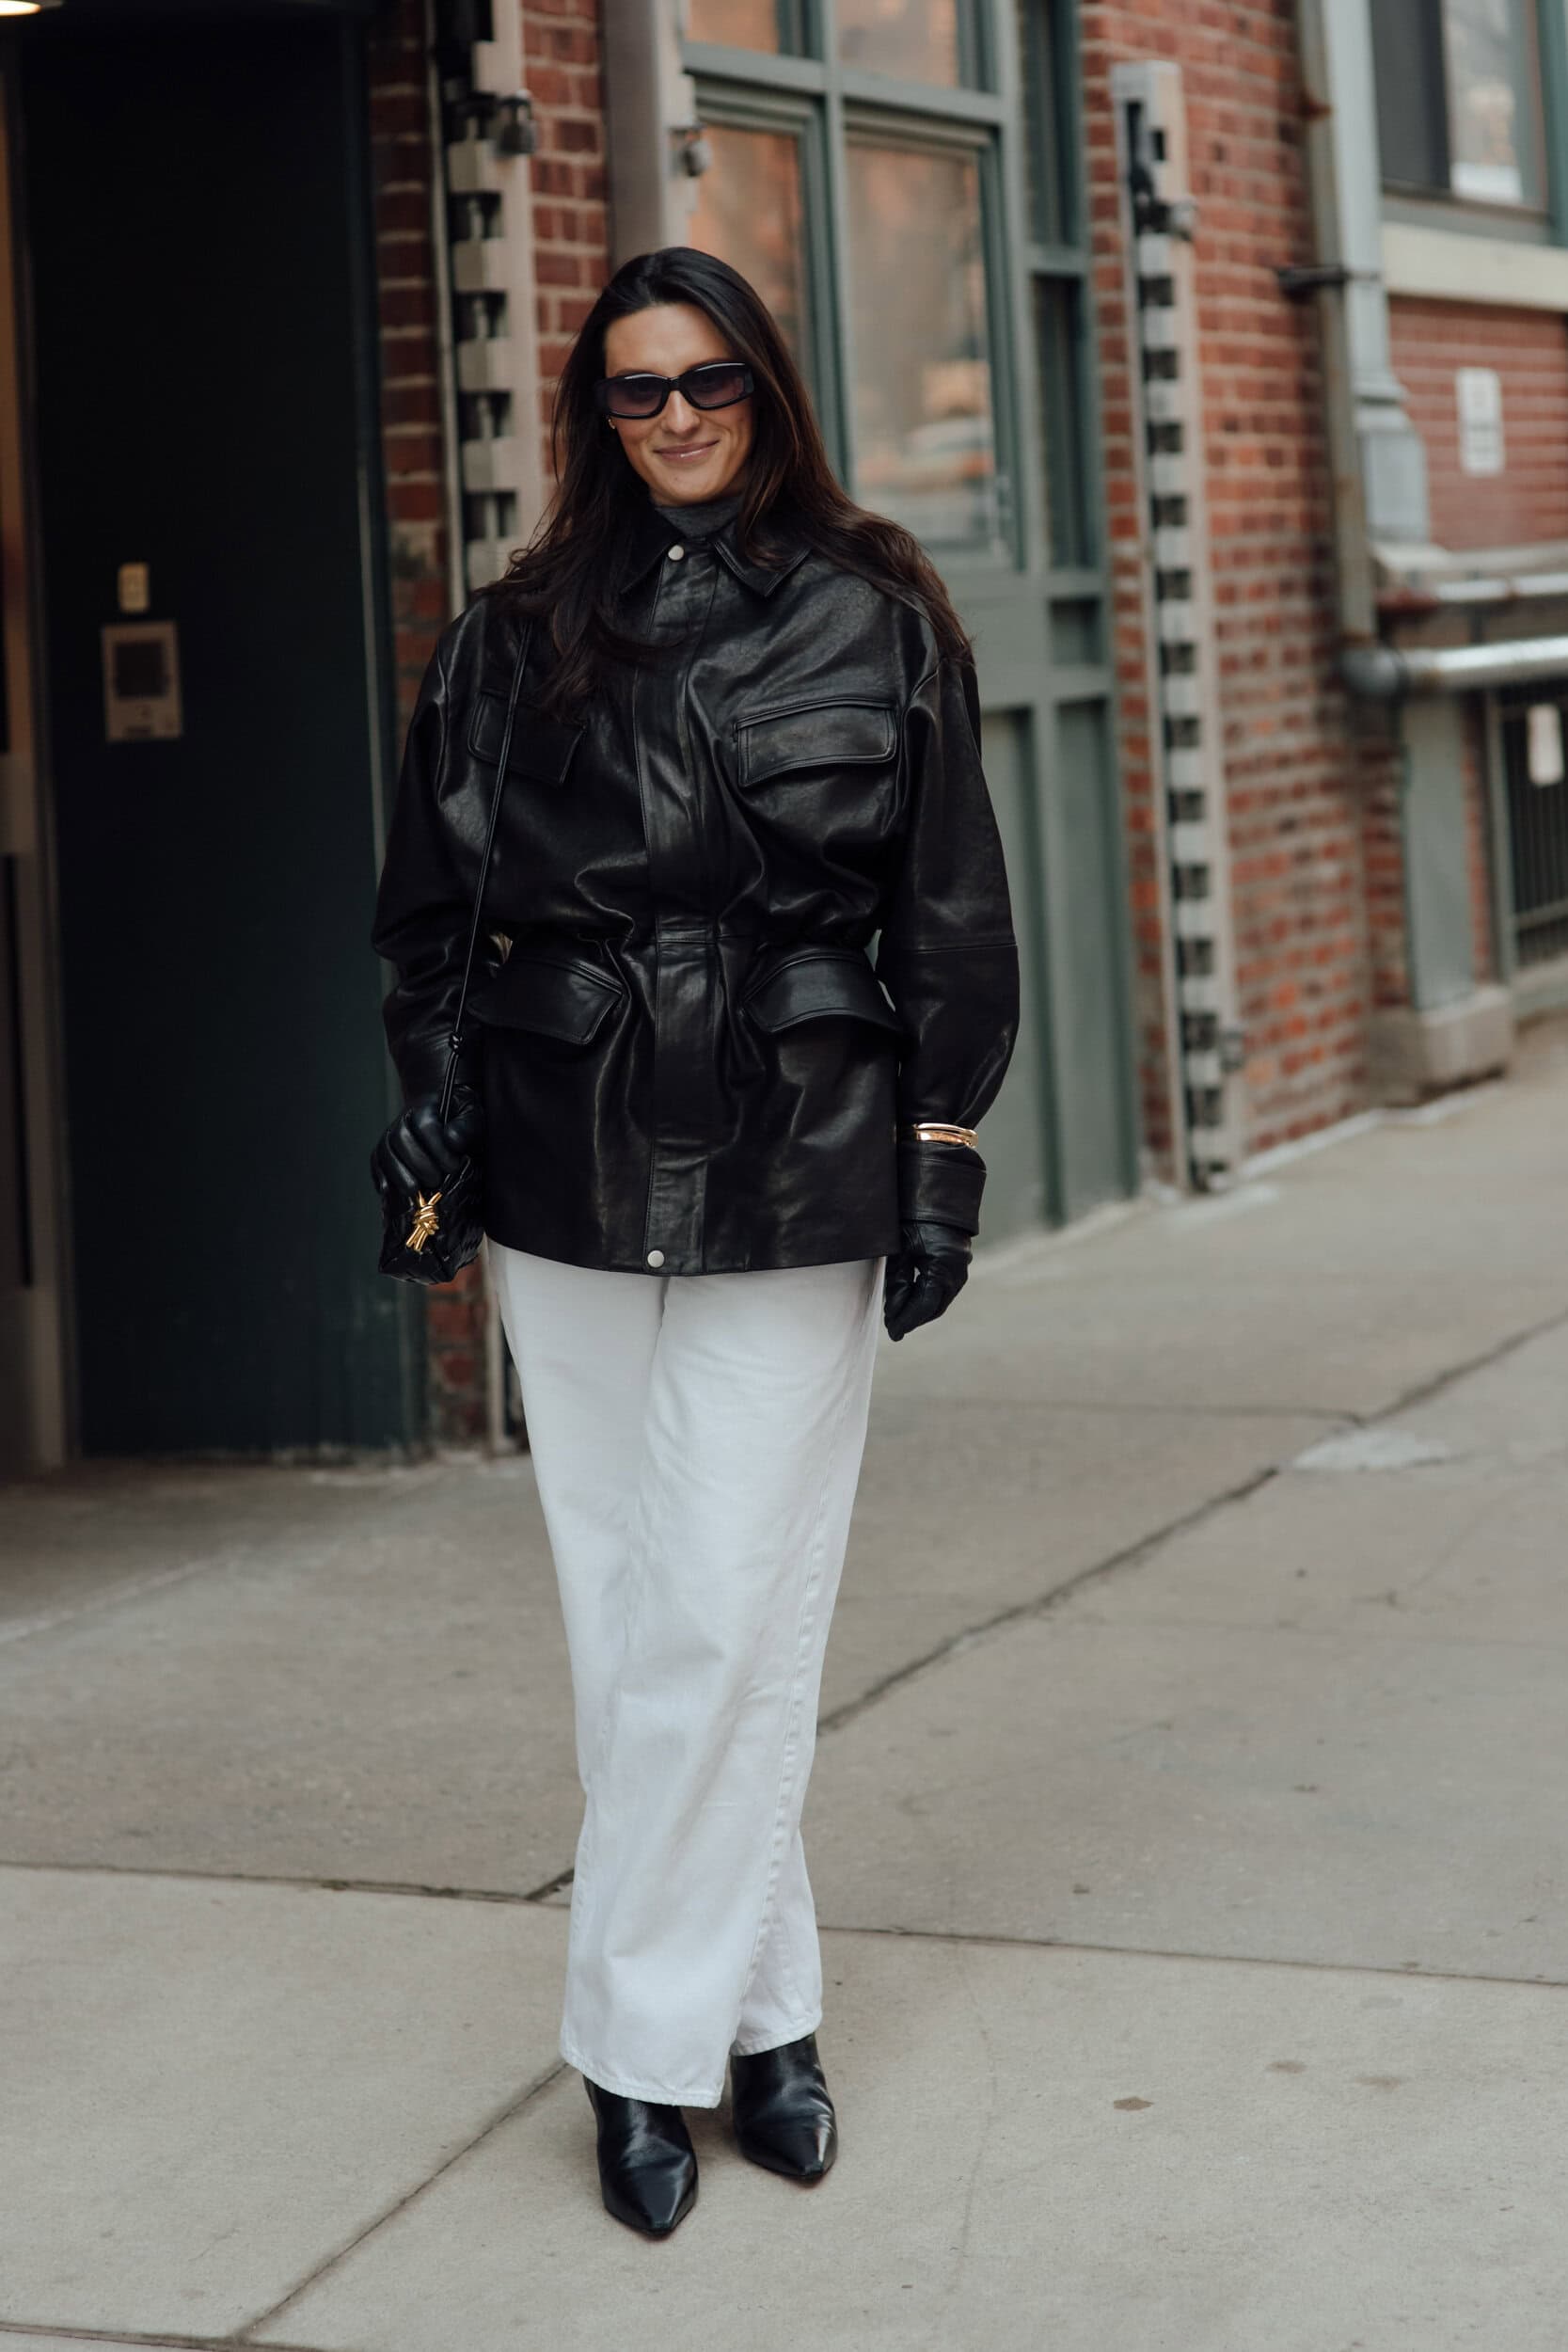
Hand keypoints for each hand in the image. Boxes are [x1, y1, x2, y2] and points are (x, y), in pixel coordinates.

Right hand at [370, 1087, 483, 1207]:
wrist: (450, 1118)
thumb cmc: (462, 1120)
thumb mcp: (473, 1116)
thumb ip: (466, 1126)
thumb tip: (451, 1141)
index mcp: (426, 1106)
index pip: (424, 1125)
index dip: (437, 1148)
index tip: (453, 1166)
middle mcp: (404, 1118)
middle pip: (400, 1138)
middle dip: (417, 1162)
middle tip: (435, 1181)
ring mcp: (391, 1133)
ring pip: (385, 1151)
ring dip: (397, 1173)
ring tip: (414, 1191)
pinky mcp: (386, 1150)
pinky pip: (376, 1162)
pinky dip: (380, 1176)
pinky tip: (388, 1190)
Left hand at [883, 1220, 971, 1341]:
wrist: (937, 1197)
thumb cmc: (914, 1219)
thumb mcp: (900, 1250)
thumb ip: (897, 1281)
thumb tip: (893, 1311)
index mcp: (943, 1267)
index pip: (924, 1305)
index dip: (907, 1320)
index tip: (893, 1333)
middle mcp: (957, 1273)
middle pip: (934, 1307)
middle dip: (913, 1319)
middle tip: (893, 1328)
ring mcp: (960, 1270)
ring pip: (940, 1301)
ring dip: (921, 1311)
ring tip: (899, 1317)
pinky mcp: (957, 1266)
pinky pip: (943, 1290)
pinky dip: (927, 1299)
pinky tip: (911, 1301)